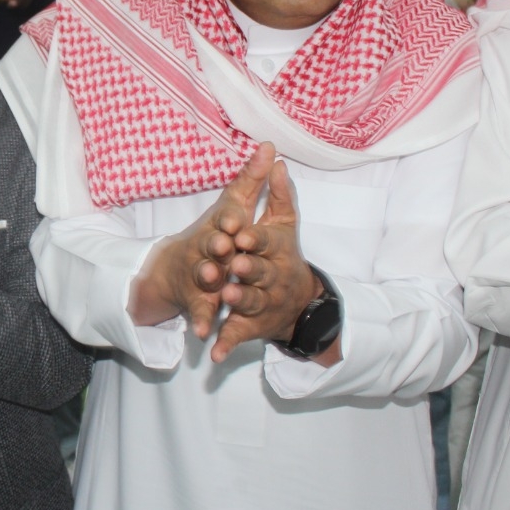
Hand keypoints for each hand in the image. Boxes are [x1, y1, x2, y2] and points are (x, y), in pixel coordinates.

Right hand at [129, 143, 275, 336]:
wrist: (174, 270)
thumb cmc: (214, 235)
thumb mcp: (233, 207)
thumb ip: (252, 181)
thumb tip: (272, 147)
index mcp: (219, 228)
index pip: (225, 221)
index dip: (232, 221)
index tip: (238, 221)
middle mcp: (206, 250)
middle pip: (211, 247)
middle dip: (216, 247)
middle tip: (223, 247)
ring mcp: (200, 277)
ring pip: (204, 278)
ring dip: (207, 280)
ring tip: (211, 282)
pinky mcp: (198, 303)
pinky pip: (199, 315)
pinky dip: (201, 324)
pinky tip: (205, 336)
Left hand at [211, 157, 330, 362]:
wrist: (297, 303)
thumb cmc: (282, 255)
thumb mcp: (282, 223)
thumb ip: (276, 192)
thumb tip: (273, 155)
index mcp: (276, 250)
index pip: (265, 241)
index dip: (254, 238)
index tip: (241, 233)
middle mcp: (271, 277)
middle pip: (258, 272)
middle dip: (246, 269)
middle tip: (233, 265)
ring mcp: (261, 303)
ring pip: (248, 302)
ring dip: (237, 301)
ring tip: (224, 298)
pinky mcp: (250, 326)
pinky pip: (236, 336)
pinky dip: (224, 345)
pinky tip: (212, 354)